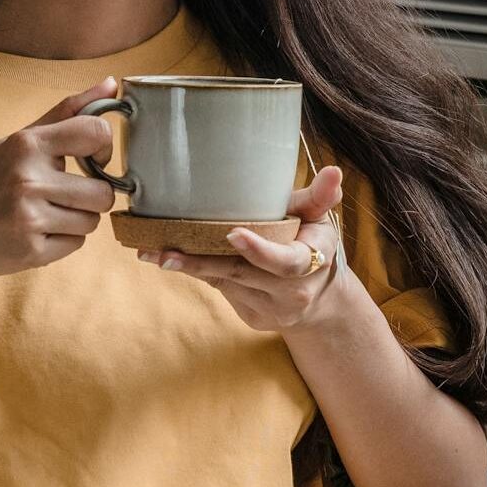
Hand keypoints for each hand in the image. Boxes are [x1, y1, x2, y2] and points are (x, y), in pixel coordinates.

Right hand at [0, 76, 121, 282]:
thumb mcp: (17, 141)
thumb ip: (66, 113)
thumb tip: (112, 84)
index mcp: (27, 144)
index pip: (95, 132)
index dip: (105, 147)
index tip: (93, 157)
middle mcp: (28, 178)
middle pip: (103, 192)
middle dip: (92, 197)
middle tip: (66, 195)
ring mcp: (29, 217)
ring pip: (92, 221)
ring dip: (78, 220)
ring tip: (47, 213)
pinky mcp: (31, 250)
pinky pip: (77, 244)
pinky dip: (63, 241)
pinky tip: (37, 233)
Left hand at [139, 166, 348, 332]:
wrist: (320, 297)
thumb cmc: (313, 243)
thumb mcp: (319, 219)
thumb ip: (319, 197)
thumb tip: (334, 171)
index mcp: (311, 261)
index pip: (285, 261)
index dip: (259, 250)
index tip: (233, 234)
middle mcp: (292, 291)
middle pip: (242, 274)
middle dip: (202, 262)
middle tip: (165, 251)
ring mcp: (271, 308)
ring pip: (226, 283)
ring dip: (189, 267)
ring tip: (153, 252)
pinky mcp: (253, 316)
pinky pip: (222, 290)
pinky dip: (199, 272)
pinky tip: (170, 259)